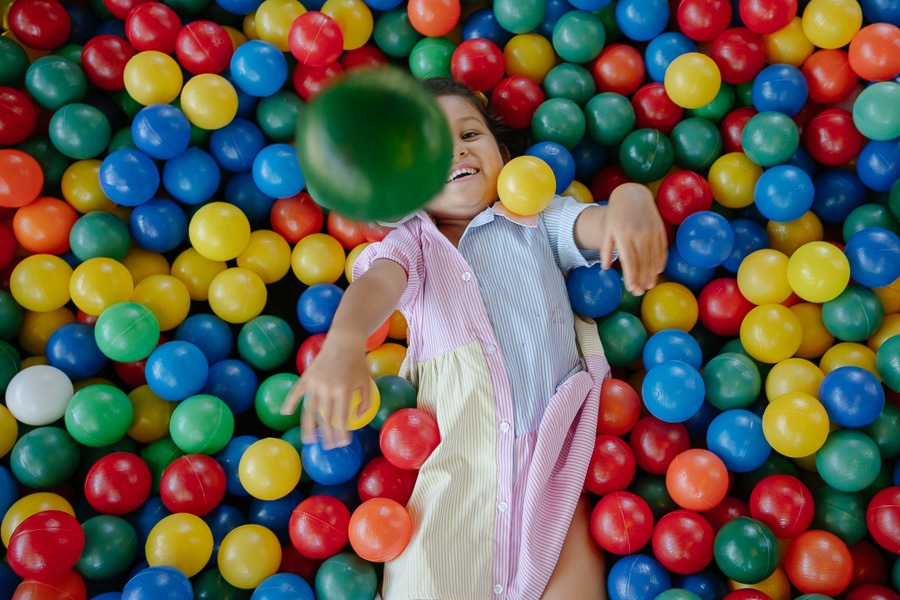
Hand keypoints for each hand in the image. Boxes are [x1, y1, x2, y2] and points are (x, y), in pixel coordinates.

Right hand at [280, 331, 371, 449]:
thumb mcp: (366, 381)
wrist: (344, 340)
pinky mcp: (307, 376)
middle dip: (327, 435)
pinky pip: (296, 391)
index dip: (342, 433)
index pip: (341, 418)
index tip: (343, 443)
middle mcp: (327, 388)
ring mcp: (315, 383)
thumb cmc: (358, 362)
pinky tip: (285, 412)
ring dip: (308, 427)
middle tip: (328, 447)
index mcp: (343, 390)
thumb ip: (365, 401)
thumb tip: (357, 418)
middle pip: (325, 418)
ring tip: (309, 440)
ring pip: (309, 410)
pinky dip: (289, 401)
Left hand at [600, 183, 667, 295]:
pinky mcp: (659, 229)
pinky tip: (657, 271)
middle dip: (641, 279)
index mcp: (623, 235)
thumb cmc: (615, 215)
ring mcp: (651, 231)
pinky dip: (660, 261)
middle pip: (642, 262)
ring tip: (649, 286)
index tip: (631, 289)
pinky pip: (661, 249)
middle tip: (640, 292)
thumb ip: (605, 249)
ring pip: (653, 258)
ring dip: (651, 274)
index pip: (629, 261)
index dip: (631, 277)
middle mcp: (639, 234)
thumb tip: (605, 268)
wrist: (632, 195)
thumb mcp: (607, 230)